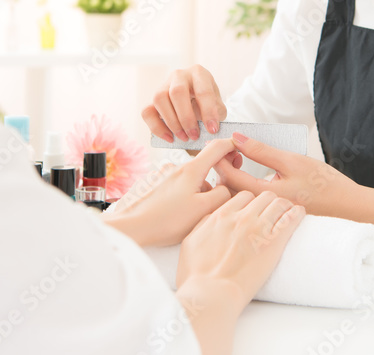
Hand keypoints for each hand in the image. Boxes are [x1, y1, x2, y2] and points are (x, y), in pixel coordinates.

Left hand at [102, 138, 242, 246]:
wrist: (131, 228)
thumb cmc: (165, 221)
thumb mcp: (203, 210)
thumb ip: (223, 195)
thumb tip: (228, 188)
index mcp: (191, 170)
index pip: (217, 147)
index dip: (233, 146)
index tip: (242, 150)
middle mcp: (177, 168)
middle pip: (205, 167)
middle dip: (215, 180)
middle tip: (219, 199)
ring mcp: (165, 176)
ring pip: (192, 180)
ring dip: (198, 192)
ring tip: (192, 214)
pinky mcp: (156, 186)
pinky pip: (178, 187)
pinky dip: (184, 196)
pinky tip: (177, 214)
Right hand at [141, 64, 226, 141]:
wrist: (195, 102)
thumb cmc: (208, 104)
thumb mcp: (218, 106)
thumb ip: (216, 115)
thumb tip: (208, 128)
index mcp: (199, 73)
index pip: (203, 91)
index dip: (208, 112)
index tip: (212, 130)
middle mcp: (179, 75)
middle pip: (177, 92)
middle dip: (186, 118)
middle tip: (194, 135)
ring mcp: (163, 85)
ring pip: (159, 99)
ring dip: (172, 122)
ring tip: (184, 138)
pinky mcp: (152, 99)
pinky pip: (147, 112)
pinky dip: (157, 127)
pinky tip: (170, 138)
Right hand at [178, 190, 304, 302]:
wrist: (211, 293)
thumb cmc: (197, 275)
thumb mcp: (191, 242)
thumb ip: (203, 224)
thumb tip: (212, 217)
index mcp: (221, 216)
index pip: (243, 196)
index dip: (251, 202)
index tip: (255, 211)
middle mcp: (241, 217)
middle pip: (263, 196)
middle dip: (269, 202)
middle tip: (273, 212)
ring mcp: (258, 228)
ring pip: (279, 203)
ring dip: (284, 206)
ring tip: (288, 213)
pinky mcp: (274, 243)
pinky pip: (292, 218)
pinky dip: (297, 214)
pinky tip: (299, 215)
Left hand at [213, 132, 356, 217]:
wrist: (347, 207)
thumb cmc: (324, 184)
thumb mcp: (292, 161)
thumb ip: (261, 151)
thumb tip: (236, 138)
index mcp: (264, 196)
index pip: (227, 177)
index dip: (219, 156)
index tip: (224, 141)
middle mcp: (260, 211)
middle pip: (225, 188)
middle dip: (223, 165)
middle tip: (233, 147)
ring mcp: (264, 216)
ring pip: (234, 195)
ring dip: (231, 173)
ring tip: (241, 156)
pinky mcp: (268, 215)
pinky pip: (244, 199)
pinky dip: (240, 182)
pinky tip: (248, 170)